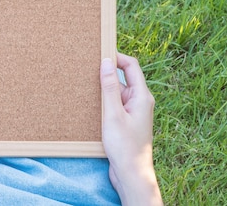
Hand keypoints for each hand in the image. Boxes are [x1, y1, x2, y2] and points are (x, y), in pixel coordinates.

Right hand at [100, 54, 162, 205]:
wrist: (131, 175)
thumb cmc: (125, 147)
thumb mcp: (113, 114)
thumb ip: (110, 87)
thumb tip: (107, 62)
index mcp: (142, 96)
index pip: (131, 66)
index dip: (117, 56)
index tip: (99, 52)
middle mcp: (139, 101)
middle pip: (123, 78)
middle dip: (106, 73)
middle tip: (87, 68)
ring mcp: (133, 112)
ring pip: (117, 93)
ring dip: (103, 90)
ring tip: (85, 88)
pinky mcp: (126, 122)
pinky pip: (114, 105)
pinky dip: (103, 103)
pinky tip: (90, 106)